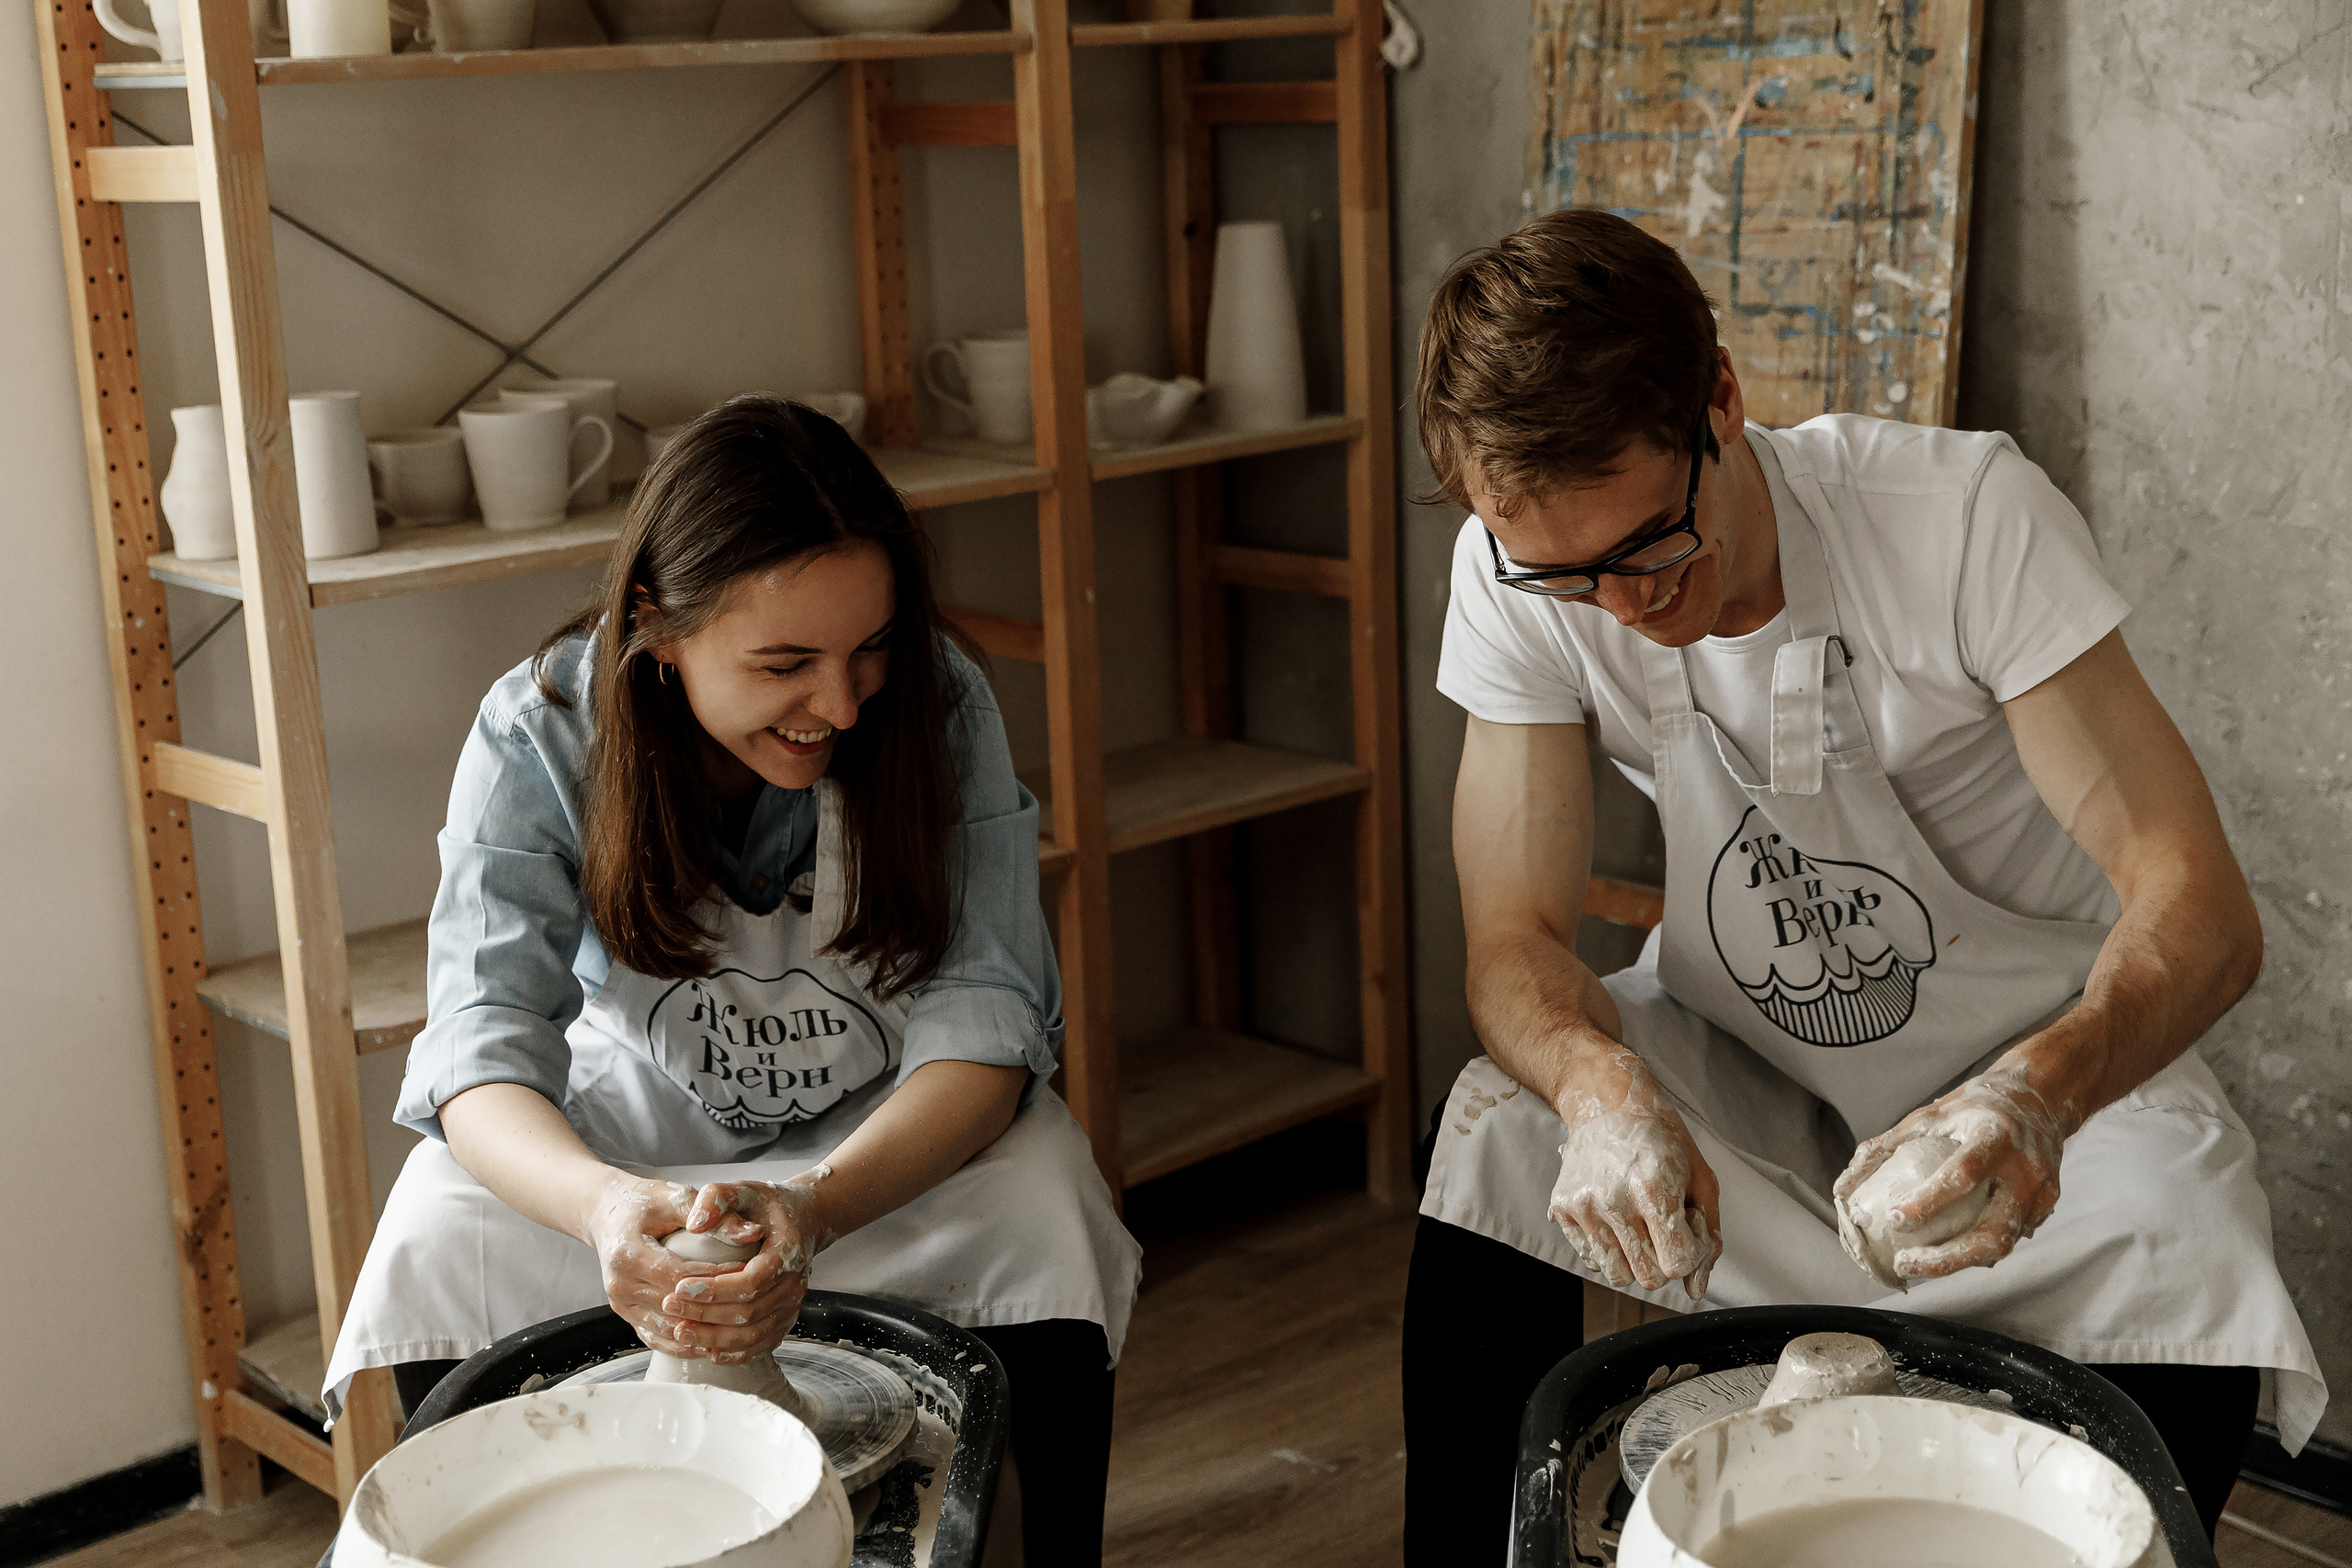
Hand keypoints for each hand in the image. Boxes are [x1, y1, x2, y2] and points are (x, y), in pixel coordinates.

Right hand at [581, 1171, 820, 1363]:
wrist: (609, 1214)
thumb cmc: (645, 1203)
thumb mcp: (679, 1198)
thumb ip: (716, 1216)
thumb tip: (755, 1232)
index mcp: (628, 1253)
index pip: (679, 1276)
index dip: (715, 1277)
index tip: (747, 1271)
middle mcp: (619, 1284)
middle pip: (674, 1307)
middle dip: (714, 1307)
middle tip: (750, 1303)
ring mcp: (620, 1304)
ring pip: (667, 1329)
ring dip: (702, 1331)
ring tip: (739, 1324)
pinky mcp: (626, 1314)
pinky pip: (657, 1338)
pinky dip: (685, 1342)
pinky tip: (713, 1338)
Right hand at [1547, 1049, 1720, 1298]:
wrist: (1607, 1101)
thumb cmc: (1662, 1138)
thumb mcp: (1701, 1178)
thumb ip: (1707, 1235)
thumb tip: (1695, 1289)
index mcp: (1652, 1188)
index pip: (1676, 1264)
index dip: (1691, 1253)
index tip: (1688, 1227)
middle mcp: (1612, 1200)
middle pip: (1647, 1278)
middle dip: (1664, 1259)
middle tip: (1663, 1225)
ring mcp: (1582, 1206)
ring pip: (1617, 1275)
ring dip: (1635, 1260)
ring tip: (1639, 1225)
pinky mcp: (1561, 1208)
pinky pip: (1590, 1258)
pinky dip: (1609, 1248)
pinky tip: (1616, 1217)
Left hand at [1833, 1061, 2070, 1281]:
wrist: (2040, 1099)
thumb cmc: (1976, 1106)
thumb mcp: (1929, 1115)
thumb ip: (1884, 1148)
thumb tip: (1842, 1188)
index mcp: (1995, 1136)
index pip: (1962, 1174)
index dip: (1928, 1202)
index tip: (1895, 1218)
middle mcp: (2025, 1168)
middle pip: (1993, 1230)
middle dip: (1946, 1258)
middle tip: (1904, 1263)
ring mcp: (2041, 1192)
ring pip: (2003, 1245)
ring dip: (1958, 1263)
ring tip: (1918, 1265)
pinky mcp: (2046, 1207)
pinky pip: (2010, 1238)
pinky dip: (1976, 1251)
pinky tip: (1947, 1254)